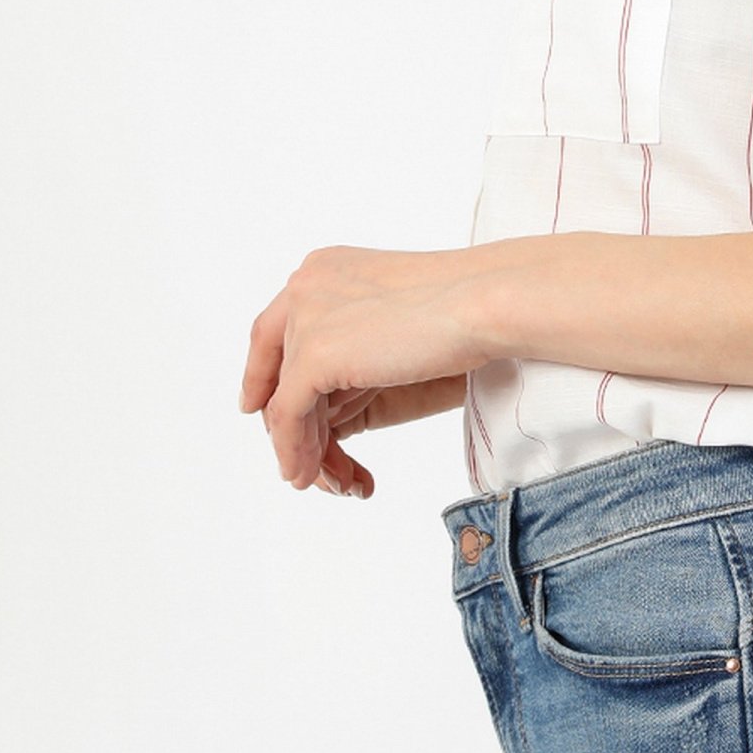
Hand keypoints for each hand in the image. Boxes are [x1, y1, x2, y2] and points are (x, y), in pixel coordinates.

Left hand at [239, 244, 493, 495]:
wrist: (486, 304)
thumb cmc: (465, 312)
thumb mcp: (391, 331)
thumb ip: (353, 355)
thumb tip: (328, 412)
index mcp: (323, 270)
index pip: (277, 331)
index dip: (267, 375)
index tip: (266, 412)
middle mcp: (304, 286)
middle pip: (277, 370)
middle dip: (295, 425)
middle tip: (318, 466)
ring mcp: (305, 319)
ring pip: (282, 398)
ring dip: (302, 448)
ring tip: (328, 483)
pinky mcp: (313, 356)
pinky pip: (288, 416)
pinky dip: (296, 451)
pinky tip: (309, 476)